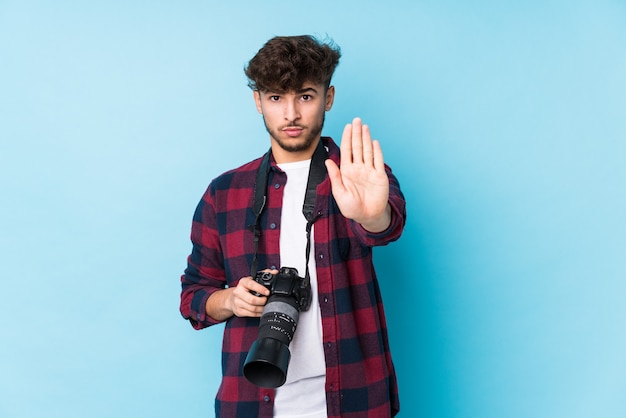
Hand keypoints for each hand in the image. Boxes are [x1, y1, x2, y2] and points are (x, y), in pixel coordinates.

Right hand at [227, 275, 271, 317]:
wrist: (232, 298)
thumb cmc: (245, 288)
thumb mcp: (253, 279)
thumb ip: (264, 274)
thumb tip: (274, 272)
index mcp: (242, 283)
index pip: (251, 284)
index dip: (260, 289)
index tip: (267, 292)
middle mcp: (238, 292)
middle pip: (252, 300)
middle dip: (262, 301)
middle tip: (267, 300)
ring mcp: (237, 302)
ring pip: (252, 308)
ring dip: (262, 308)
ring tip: (266, 306)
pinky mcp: (238, 311)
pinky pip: (251, 314)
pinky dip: (258, 314)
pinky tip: (261, 310)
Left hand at [325, 117, 390, 231]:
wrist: (368, 217)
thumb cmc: (352, 208)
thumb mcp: (339, 193)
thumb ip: (334, 176)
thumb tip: (328, 160)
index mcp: (347, 171)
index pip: (347, 151)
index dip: (347, 138)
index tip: (347, 127)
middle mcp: (358, 168)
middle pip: (357, 147)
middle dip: (356, 134)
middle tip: (356, 120)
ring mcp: (369, 171)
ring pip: (367, 151)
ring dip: (366, 138)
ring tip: (364, 127)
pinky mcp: (379, 176)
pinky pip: (378, 161)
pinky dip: (376, 151)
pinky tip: (374, 141)